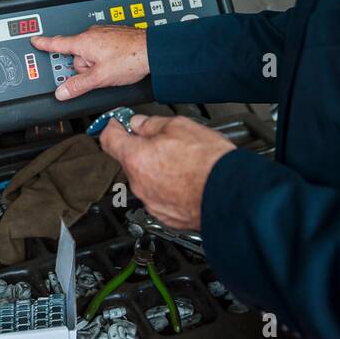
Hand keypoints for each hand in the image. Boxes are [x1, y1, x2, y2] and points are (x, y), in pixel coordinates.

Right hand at [31, 25, 148, 100]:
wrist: (154, 50)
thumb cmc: (131, 59)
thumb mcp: (100, 78)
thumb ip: (78, 85)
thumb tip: (62, 92)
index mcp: (84, 42)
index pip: (57, 43)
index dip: (44, 43)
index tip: (34, 40)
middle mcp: (92, 34)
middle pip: (76, 56)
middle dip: (84, 68)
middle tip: (99, 74)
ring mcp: (104, 33)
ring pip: (90, 54)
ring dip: (96, 64)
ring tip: (113, 69)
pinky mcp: (114, 35)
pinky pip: (102, 49)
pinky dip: (106, 57)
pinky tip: (118, 63)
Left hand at [99, 114, 234, 230]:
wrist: (231, 195)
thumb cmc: (209, 164)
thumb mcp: (181, 126)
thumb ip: (153, 124)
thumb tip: (140, 123)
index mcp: (136, 158)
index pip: (108, 139)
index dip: (112, 126)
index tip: (117, 122)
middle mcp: (139, 183)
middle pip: (130, 160)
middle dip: (143, 149)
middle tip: (166, 140)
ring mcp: (151, 202)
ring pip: (147, 179)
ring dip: (158, 169)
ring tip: (185, 161)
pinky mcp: (166, 216)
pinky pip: (161, 196)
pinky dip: (169, 187)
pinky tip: (188, 179)